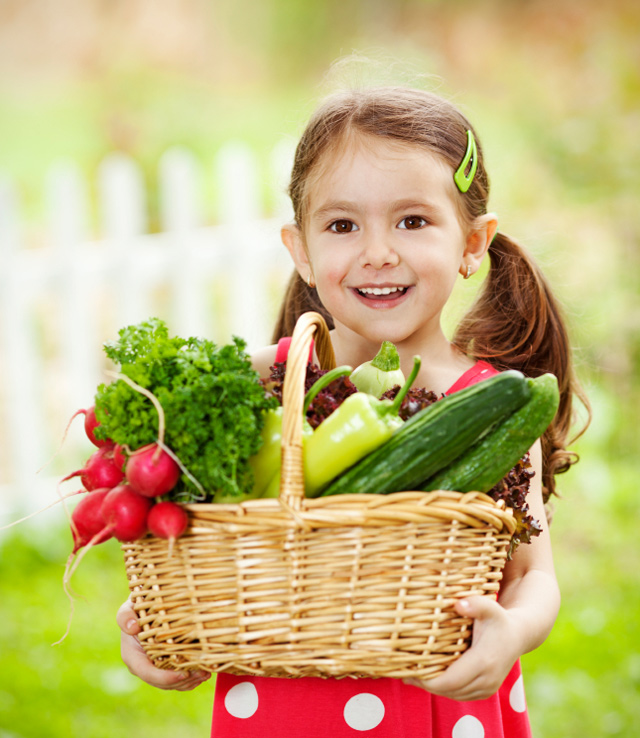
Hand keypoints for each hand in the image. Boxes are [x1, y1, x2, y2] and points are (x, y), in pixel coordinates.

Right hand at [117, 599, 211, 690]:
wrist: (149, 606)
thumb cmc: (139, 605)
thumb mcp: (130, 606)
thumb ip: (126, 615)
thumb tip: (132, 627)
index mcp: (132, 655)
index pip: (147, 673)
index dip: (165, 678)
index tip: (184, 673)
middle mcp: (143, 666)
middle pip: (162, 682)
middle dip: (183, 681)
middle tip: (202, 673)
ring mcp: (156, 668)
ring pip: (173, 684)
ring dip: (190, 681)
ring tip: (206, 673)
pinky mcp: (167, 667)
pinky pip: (179, 680)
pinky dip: (192, 679)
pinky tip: (204, 674)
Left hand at [403, 597, 519, 700]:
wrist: (518, 635)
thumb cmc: (498, 619)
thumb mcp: (489, 607)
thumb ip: (475, 604)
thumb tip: (458, 604)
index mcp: (483, 662)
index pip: (449, 681)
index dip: (428, 680)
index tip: (410, 670)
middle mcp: (487, 679)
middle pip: (449, 690)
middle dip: (425, 684)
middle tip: (404, 672)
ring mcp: (487, 688)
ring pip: (454, 695)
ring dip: (434, 688)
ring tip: (413, 675)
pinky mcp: (486, 691)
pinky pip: (461, 695)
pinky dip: (445, 689)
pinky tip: (431, 678)